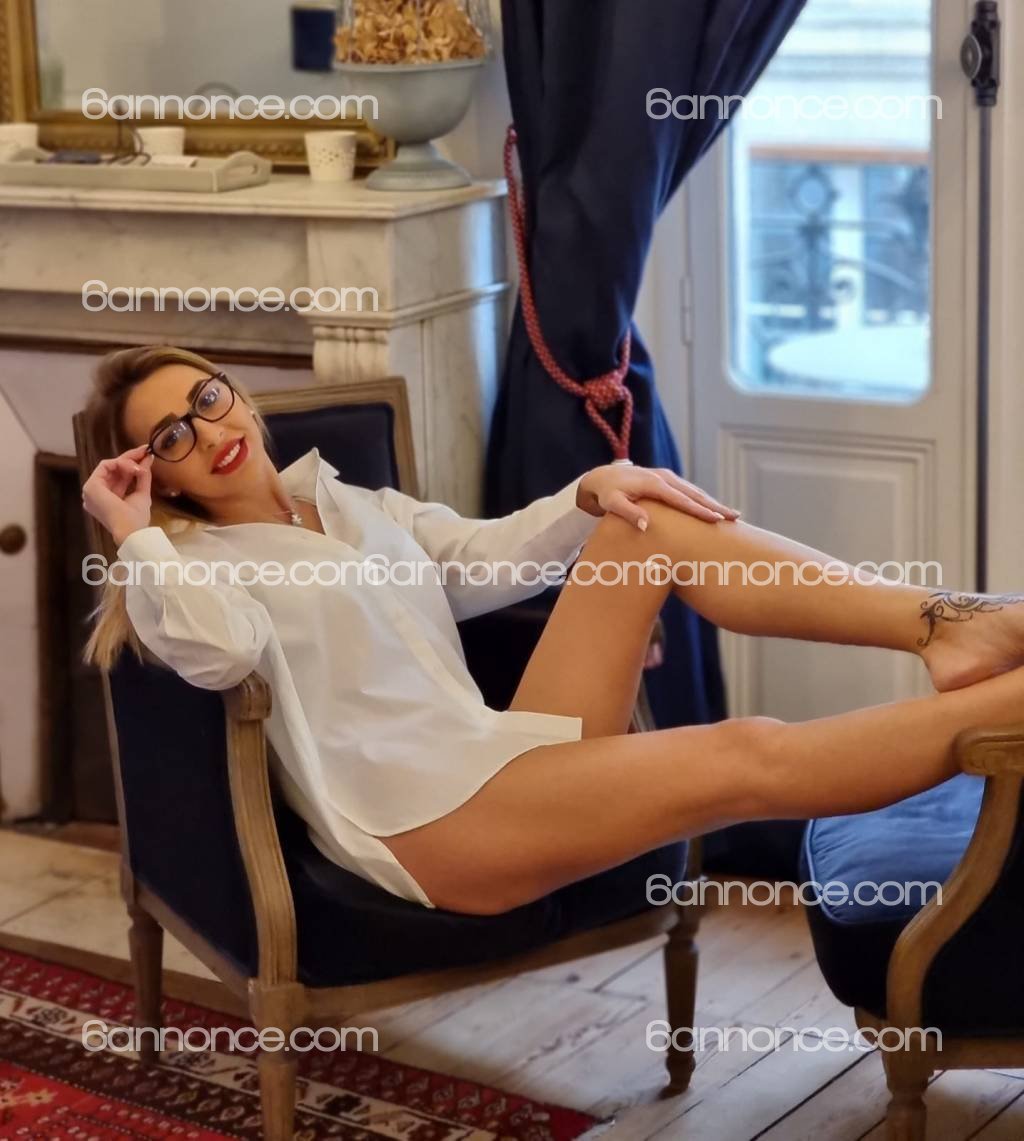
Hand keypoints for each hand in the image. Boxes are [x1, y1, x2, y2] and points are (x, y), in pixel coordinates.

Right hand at [82, 444, 154, 545]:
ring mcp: (91, 490)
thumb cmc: (136, 519)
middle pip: (113, 469)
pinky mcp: (91, 486)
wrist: (130, 530)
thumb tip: (148, 458)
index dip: (131, 463)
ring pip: (110, 465)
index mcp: (107, 498)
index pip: (118, 475)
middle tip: (145, 450)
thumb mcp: (141, 493)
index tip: (146, 454)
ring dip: (127, 462)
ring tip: (140, 467)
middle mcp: (97, 493)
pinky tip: (133, 469)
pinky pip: (105, 465)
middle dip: (130, 458)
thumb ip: (142, 475)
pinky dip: (120, 464)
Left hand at [576, 464, 740, 530]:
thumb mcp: (611, 503)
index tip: (717, 520)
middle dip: (716, 505)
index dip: (700, 510)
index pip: (682, 500)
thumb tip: (645, 525)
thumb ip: (627, 512)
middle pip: (695, 493)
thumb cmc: (606, 493)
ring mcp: (667, 478)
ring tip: (731, 515)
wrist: (603, 477)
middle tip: (735, 517)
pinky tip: (713, 509)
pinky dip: (703, 500)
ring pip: (695, 491)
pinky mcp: (667, 480)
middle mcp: (665, 478)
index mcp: (655, 484)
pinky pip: (688, 491)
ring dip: (713, 502)